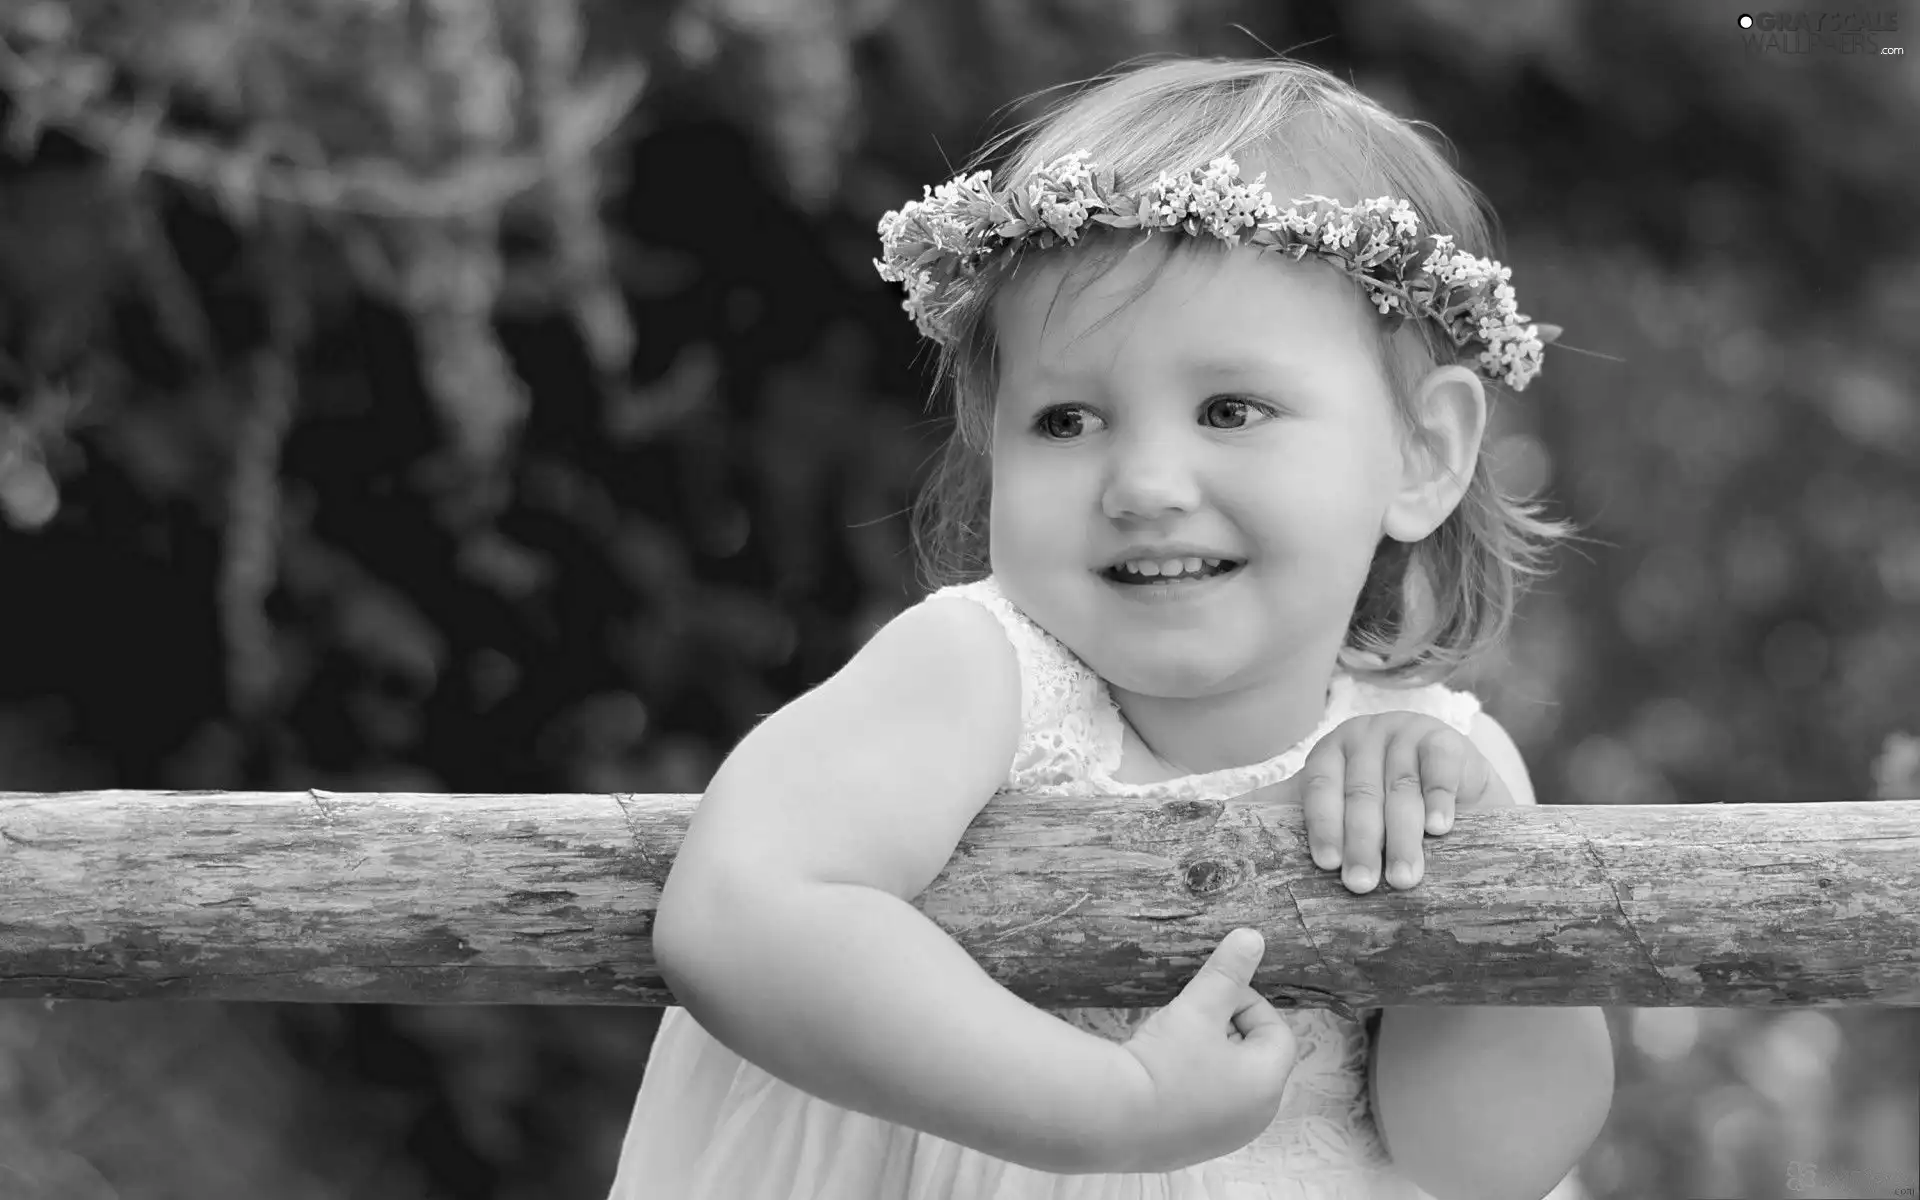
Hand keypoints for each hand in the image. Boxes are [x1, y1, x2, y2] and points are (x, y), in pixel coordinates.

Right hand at [1105, 928, 1297, 1172]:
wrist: (1112, 1120)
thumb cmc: (1166, 1060)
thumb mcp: (1198, 1006)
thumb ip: (1228, 972)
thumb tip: (1253, 937)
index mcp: (1267, 1083)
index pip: (1277, 1032)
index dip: (1248, 1003)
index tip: (1214, 995)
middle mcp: (1255, 1117)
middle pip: (1255, 1059)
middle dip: (1228, 1030)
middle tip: (1192, 1016)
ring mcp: (1224, 1138)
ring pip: (1230, 1083)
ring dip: (1210, 1057)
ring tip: (1173, 1042)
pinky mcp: (1193, 1149)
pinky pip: (1205, 1107)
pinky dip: (1192, 1085)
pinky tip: (1159, 1073)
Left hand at [1285, 712, 1511, 893]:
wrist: (1451, 788)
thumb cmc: (1381, 807)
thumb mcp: (1334, 804)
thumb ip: (1281, 810)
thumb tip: (1210, 833)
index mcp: (1329, 753)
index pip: (1319, 788)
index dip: (1322, 826)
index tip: (1326, 865)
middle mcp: (1364, 738)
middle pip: (1361, 794)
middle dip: (1362, 843)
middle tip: (1363, 886)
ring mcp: (1405, 734)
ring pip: (1401, 788)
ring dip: (1404, 836)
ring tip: (1405, 878)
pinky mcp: (1446, 739)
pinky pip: (1441, 768)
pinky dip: (1440, 798)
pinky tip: (1441, 829)